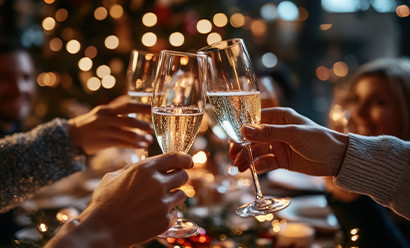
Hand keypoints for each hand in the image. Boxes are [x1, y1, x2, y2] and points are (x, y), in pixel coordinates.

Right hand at [45, 153, 192, 247]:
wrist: (101, 229)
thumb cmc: (104, 202)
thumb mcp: (114, 177)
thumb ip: (132, 169)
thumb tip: (145, 166)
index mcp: (145, 168)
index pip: (176, 158)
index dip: (185, 159)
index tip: (189, 162)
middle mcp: (157, 183)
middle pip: (183, 176)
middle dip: (178, 178)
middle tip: (170, 183)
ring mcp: (162, 203)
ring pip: (181, 195)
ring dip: (172, 197)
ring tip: (156, 202)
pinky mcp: (164, 220)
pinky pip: (175, 213)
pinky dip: (167, 214)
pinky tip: (153, 215)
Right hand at [68, 95, 153, 154]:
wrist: (70, 137)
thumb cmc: (89, 124)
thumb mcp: (100, 112)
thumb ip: (115, 108)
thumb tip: (129, 99)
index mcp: (106, 110)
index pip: (127, 105)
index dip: (141, 106)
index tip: (153, 108)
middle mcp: (105, 119)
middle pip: (128, 121)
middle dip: (143, 125)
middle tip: (152, 128)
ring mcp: (104, 131)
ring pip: (126, 134)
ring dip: (140, 138)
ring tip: (149, 140)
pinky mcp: (103, 142)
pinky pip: (121, 144)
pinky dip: (133, 145)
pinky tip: (141, 146)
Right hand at [229, 107, 348, 175]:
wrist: (338, 158)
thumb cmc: (319, 139)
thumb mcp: (292, 134)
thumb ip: (268, 133)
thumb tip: (244, 130)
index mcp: (279, 117)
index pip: (254, 121)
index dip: (242, 129)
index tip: (232, 139)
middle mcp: (276, 131)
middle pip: (253, 138)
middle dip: (242, 147)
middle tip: (233, 156)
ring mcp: (278, 146)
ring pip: (257, 151)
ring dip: (248, 159)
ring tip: (240, 167)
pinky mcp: (282, 160)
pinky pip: (266, 162)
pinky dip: (259, 166)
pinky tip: (255, 170)